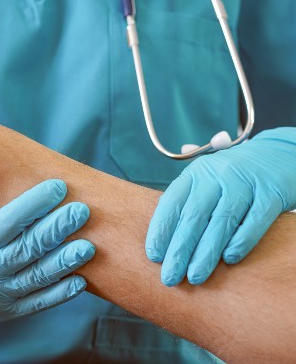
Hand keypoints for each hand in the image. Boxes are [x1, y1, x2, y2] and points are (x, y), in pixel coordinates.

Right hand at [0, 179, 94, 322]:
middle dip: (55, 229)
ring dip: (64, 261)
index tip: (57, 186)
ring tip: (88, 246)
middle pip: (26, 249)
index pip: (7, 222)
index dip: (33, 204)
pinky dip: (59, 293)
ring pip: (36, 277)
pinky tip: (80, 280)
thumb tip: (13, 169)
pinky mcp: (7, 312)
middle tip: (81, 211)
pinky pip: (36, 303)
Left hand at [145, 127, 295, 286]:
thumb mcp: (206, 174)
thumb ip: (185, 195)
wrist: (277, 154)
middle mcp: (216, 176)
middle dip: (179, 250)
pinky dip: (241, 242)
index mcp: (195, 173)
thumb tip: (159, 220)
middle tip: (170, 277)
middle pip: (193, 216)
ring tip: (194, 276)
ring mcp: (243, 184)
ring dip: (206, 253)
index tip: (154, 256)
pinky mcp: (270, 194)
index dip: (160, 229)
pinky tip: (229, 260)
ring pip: (221, 222)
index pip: (172, 202)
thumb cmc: (234, 172)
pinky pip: (254, 221)